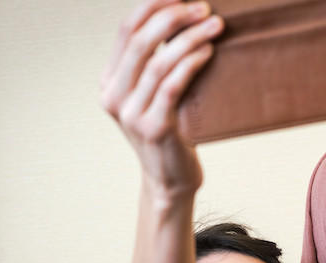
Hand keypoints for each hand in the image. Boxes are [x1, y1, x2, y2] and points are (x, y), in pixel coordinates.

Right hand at [101, 0, 223, 195]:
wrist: (171, 181)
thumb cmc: (171, 133)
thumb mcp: (154, 97)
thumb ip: (155, 67)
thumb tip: (184, 23)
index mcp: (110, 83)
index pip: (126, 31)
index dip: (153, 6)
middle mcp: (114, 97)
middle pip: (139, 41)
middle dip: (173, 17)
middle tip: (204, 8)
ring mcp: (131, 114)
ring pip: (158, 62)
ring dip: (190, 38)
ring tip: (216, 26)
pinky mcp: (154, 128)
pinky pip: (171, 85)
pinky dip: (190, 63)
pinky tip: (208, 52)